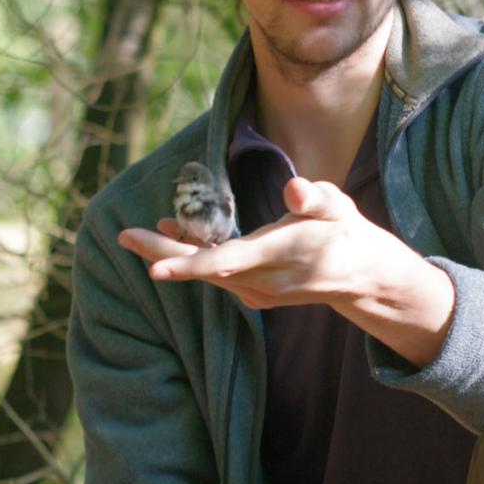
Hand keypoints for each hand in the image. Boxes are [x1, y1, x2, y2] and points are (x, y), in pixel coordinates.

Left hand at [119, 177, 454, 366]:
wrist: (359, 277)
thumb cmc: (346, 233)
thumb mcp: (339, 208)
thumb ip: (316, 199)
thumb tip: (295, 190)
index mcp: (283, 254)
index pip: (229, 261)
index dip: (189, 266)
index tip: (153, 270)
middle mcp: (265, 280)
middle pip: (205, 270)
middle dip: (162, 254)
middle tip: (123, 236)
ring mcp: (258, 292)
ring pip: (205, 274)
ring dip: (171, 254)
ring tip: (138, 235)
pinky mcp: (253, 294)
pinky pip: (214, 277)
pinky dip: (190, 260)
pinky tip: (171, 235)